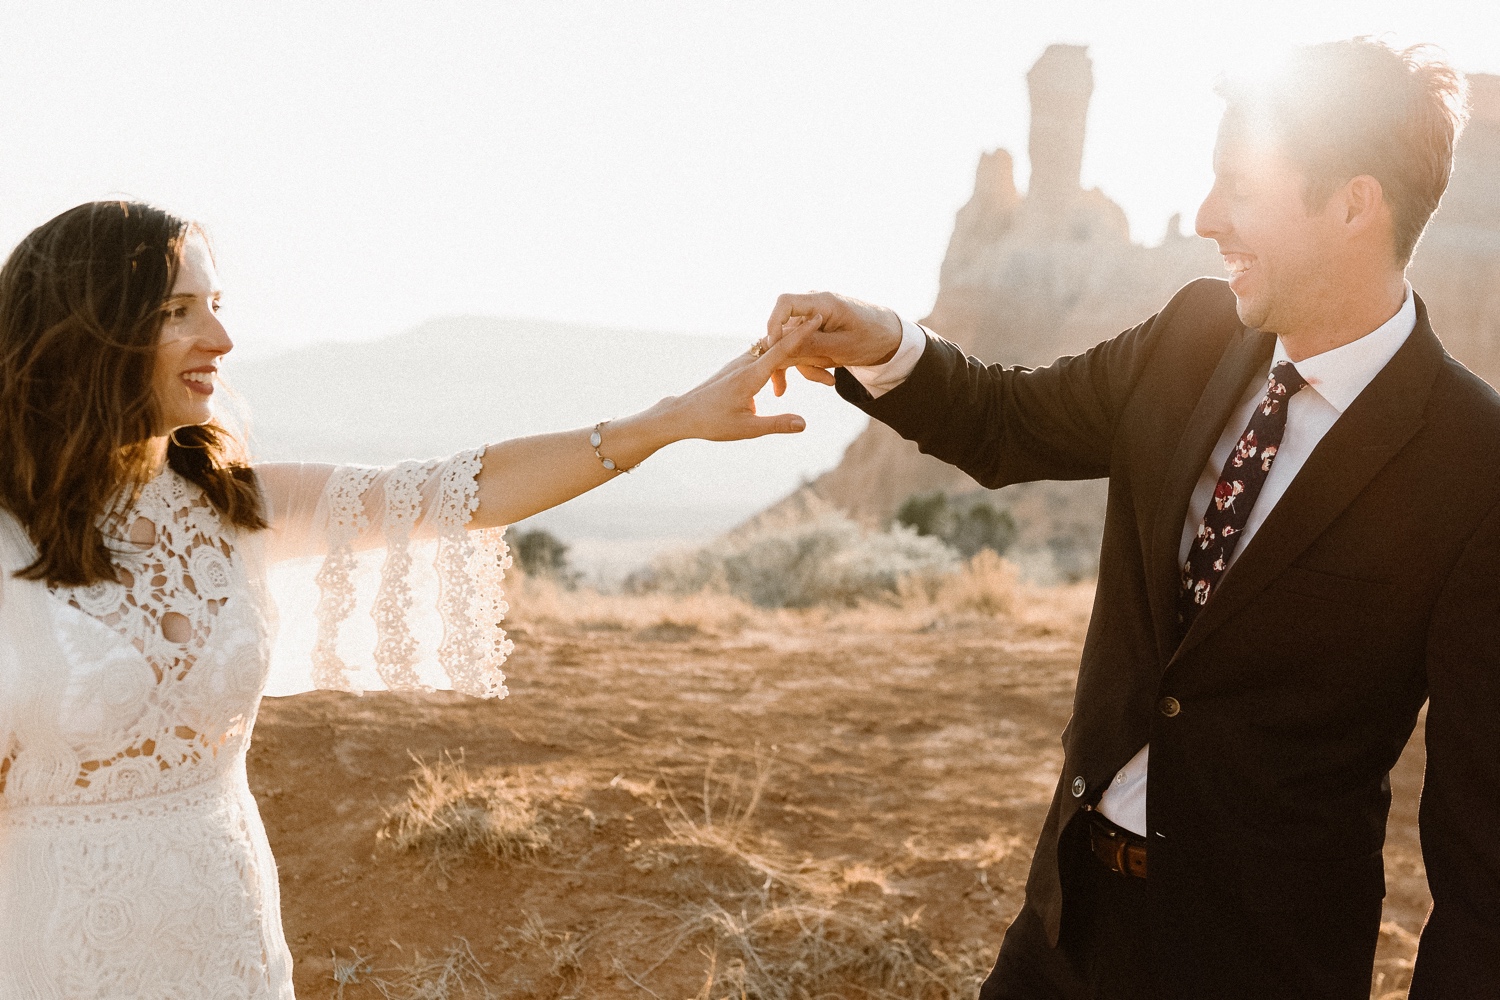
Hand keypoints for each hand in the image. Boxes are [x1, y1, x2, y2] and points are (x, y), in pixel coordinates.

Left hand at [663, 316, 822, 440]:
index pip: (782, 349)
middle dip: (805, 342)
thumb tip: (804, 424)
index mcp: (750, 376)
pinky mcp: (737, 367)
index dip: (802, 333)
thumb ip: (776, 424)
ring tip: (812, 343)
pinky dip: (779, 353)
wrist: (683, 413)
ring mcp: (740, 363)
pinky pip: (762, 354)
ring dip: (793, 346)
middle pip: (782, 347)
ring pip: (772, 349)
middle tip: (827, 337)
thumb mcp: (747, 429)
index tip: (817, 317)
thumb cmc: (712, 423)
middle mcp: (746, 364)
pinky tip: (788, 350)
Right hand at [763, 291, 902, 394]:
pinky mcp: (814, 330)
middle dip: (787, 360)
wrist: (890, 337)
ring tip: (828, 380)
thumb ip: (810, 345)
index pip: (785, 303)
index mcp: (823, 302)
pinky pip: (802, 348)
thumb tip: (779, 348)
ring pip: (791, 344)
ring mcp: (812, 318)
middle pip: (783, 330)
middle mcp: (813, 306)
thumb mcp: (842, 347)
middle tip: (782, 389)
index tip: (773, 349)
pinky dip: (810, 364)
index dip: (773, 324)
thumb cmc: (872, 336)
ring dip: (804, 365)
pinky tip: (827, 378)